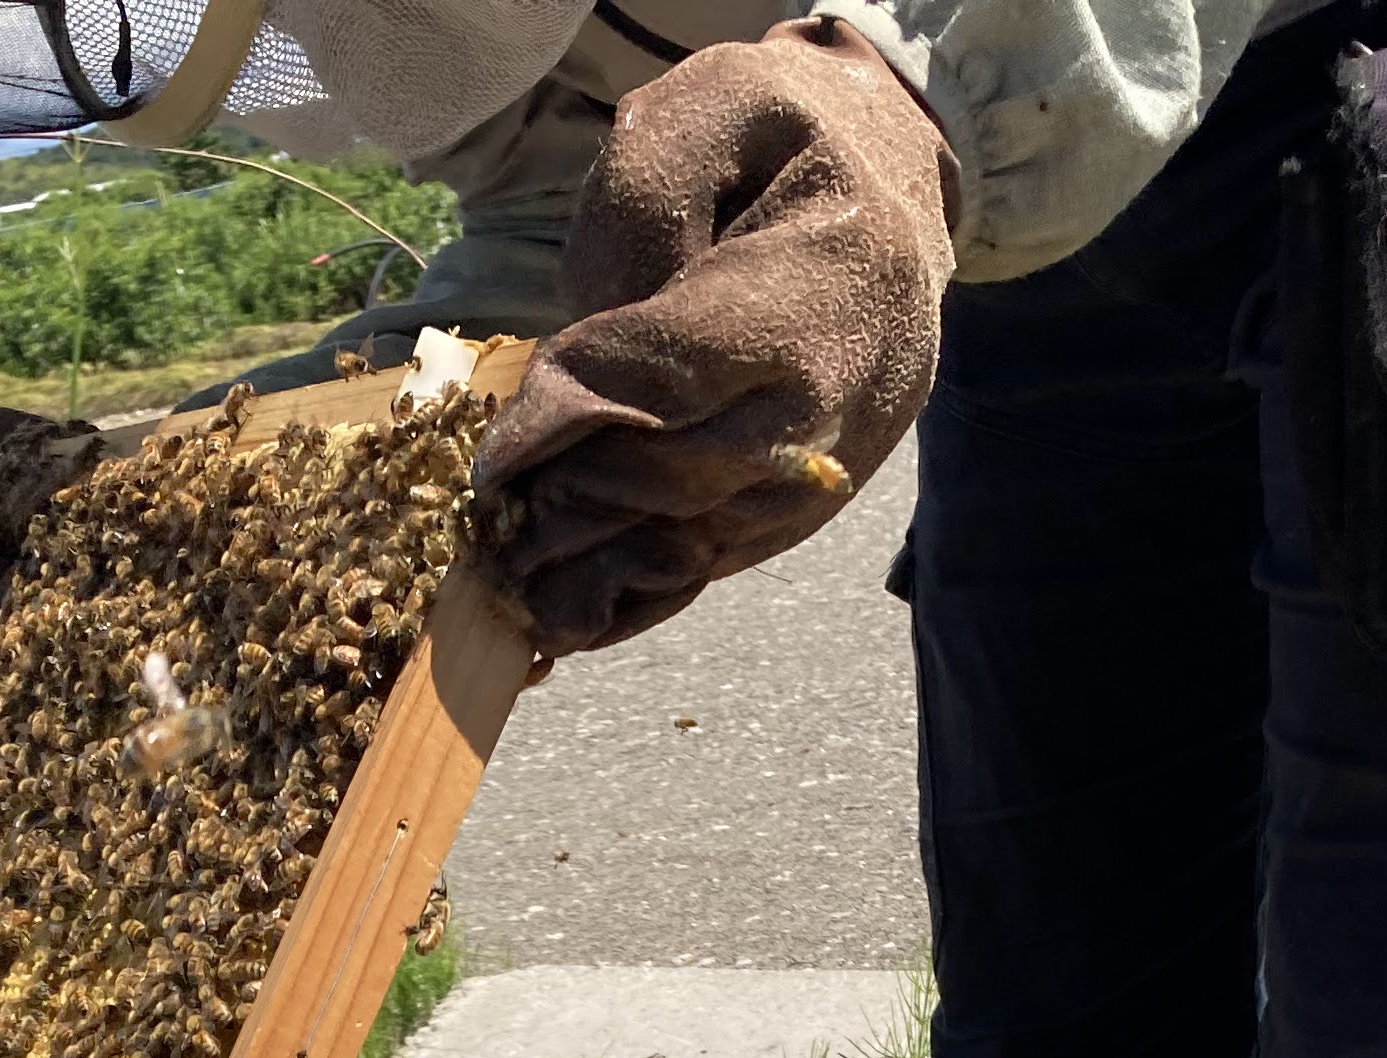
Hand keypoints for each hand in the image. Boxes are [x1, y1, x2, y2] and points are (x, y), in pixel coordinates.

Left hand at [471, 19, 956, 653]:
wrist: (896, 189)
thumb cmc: (782, 141)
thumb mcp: (704, 115)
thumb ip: (637, 212)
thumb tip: (585, 352)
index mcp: (817, 286)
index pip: (670, 377)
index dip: (567, 422)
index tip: (490, 460)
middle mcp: (837, 393)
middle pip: (685, 477)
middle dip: (577, 501)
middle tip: (495, 513)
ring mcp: (832, 462)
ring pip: (702, 542)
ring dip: (598, 570)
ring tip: (513, 579)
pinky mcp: (812, 504)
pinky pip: (720, 564)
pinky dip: (640, 597)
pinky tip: (569, 612)